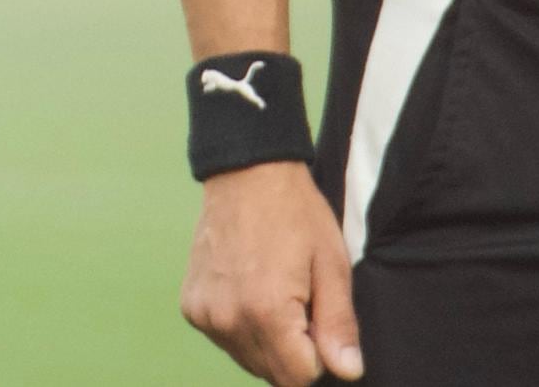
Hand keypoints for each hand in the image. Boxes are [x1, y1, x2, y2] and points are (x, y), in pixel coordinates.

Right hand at [182, 160, 361, 380]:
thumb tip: (348, 372)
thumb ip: (339, 325)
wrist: (245, 173)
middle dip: (293, 351)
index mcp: (267, 312)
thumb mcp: (332, 266)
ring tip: (272, 292)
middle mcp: (229, 319)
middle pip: (272, 374)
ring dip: (267, 342)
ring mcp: (205, 313)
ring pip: (248, 359)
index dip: (319, 356)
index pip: (300, 379)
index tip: (318, 319)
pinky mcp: (191, 305)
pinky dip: (241, 326)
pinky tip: (248, 289)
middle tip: (299, 302)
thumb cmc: (296, 214)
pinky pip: (225, 338)